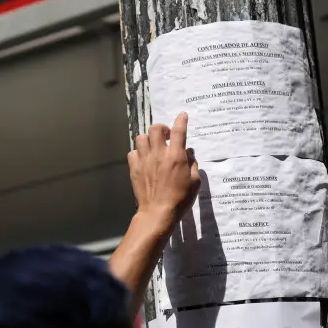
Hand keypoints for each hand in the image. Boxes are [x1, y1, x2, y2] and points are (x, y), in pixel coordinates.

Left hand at [128, 112, 200, 235]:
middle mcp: (159, 154)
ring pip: (141, 138)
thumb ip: (193, 164)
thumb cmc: (180, 199)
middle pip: (156, 128)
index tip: (182, 115)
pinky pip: (132, 152)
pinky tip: (144, 159)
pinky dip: (138, 153)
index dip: (181, 120)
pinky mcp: (134, 169)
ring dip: (148, 140)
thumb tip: (189, 153)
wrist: (158, 212)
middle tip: (166, 137)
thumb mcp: (195, 182)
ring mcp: (144, 160)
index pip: (179, 131)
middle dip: (162, 128)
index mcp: (175, 156)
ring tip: (154, 147)